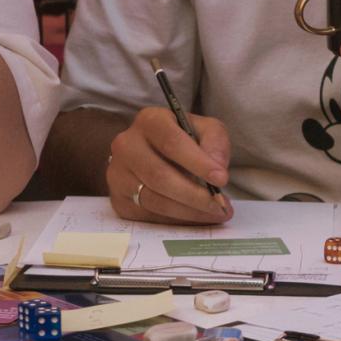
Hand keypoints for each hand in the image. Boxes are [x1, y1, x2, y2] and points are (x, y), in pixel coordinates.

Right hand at [105, 107, 232, 224]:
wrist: (153, 153)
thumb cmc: (183, 139)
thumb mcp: (204, 129)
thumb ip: (215, 141)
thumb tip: (217, 168)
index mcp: (148, 120)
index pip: (172, 142)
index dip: (198, 163)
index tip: (222, 179)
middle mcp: (126, 145)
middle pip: (160, 176)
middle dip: (195, 195)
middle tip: (220, 206)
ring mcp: (118, 174)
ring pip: (154, 200)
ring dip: (188, 212)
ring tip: (215, 214)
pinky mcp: (118, 200)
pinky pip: (148, 215)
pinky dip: (176, 220)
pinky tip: (195, 218)